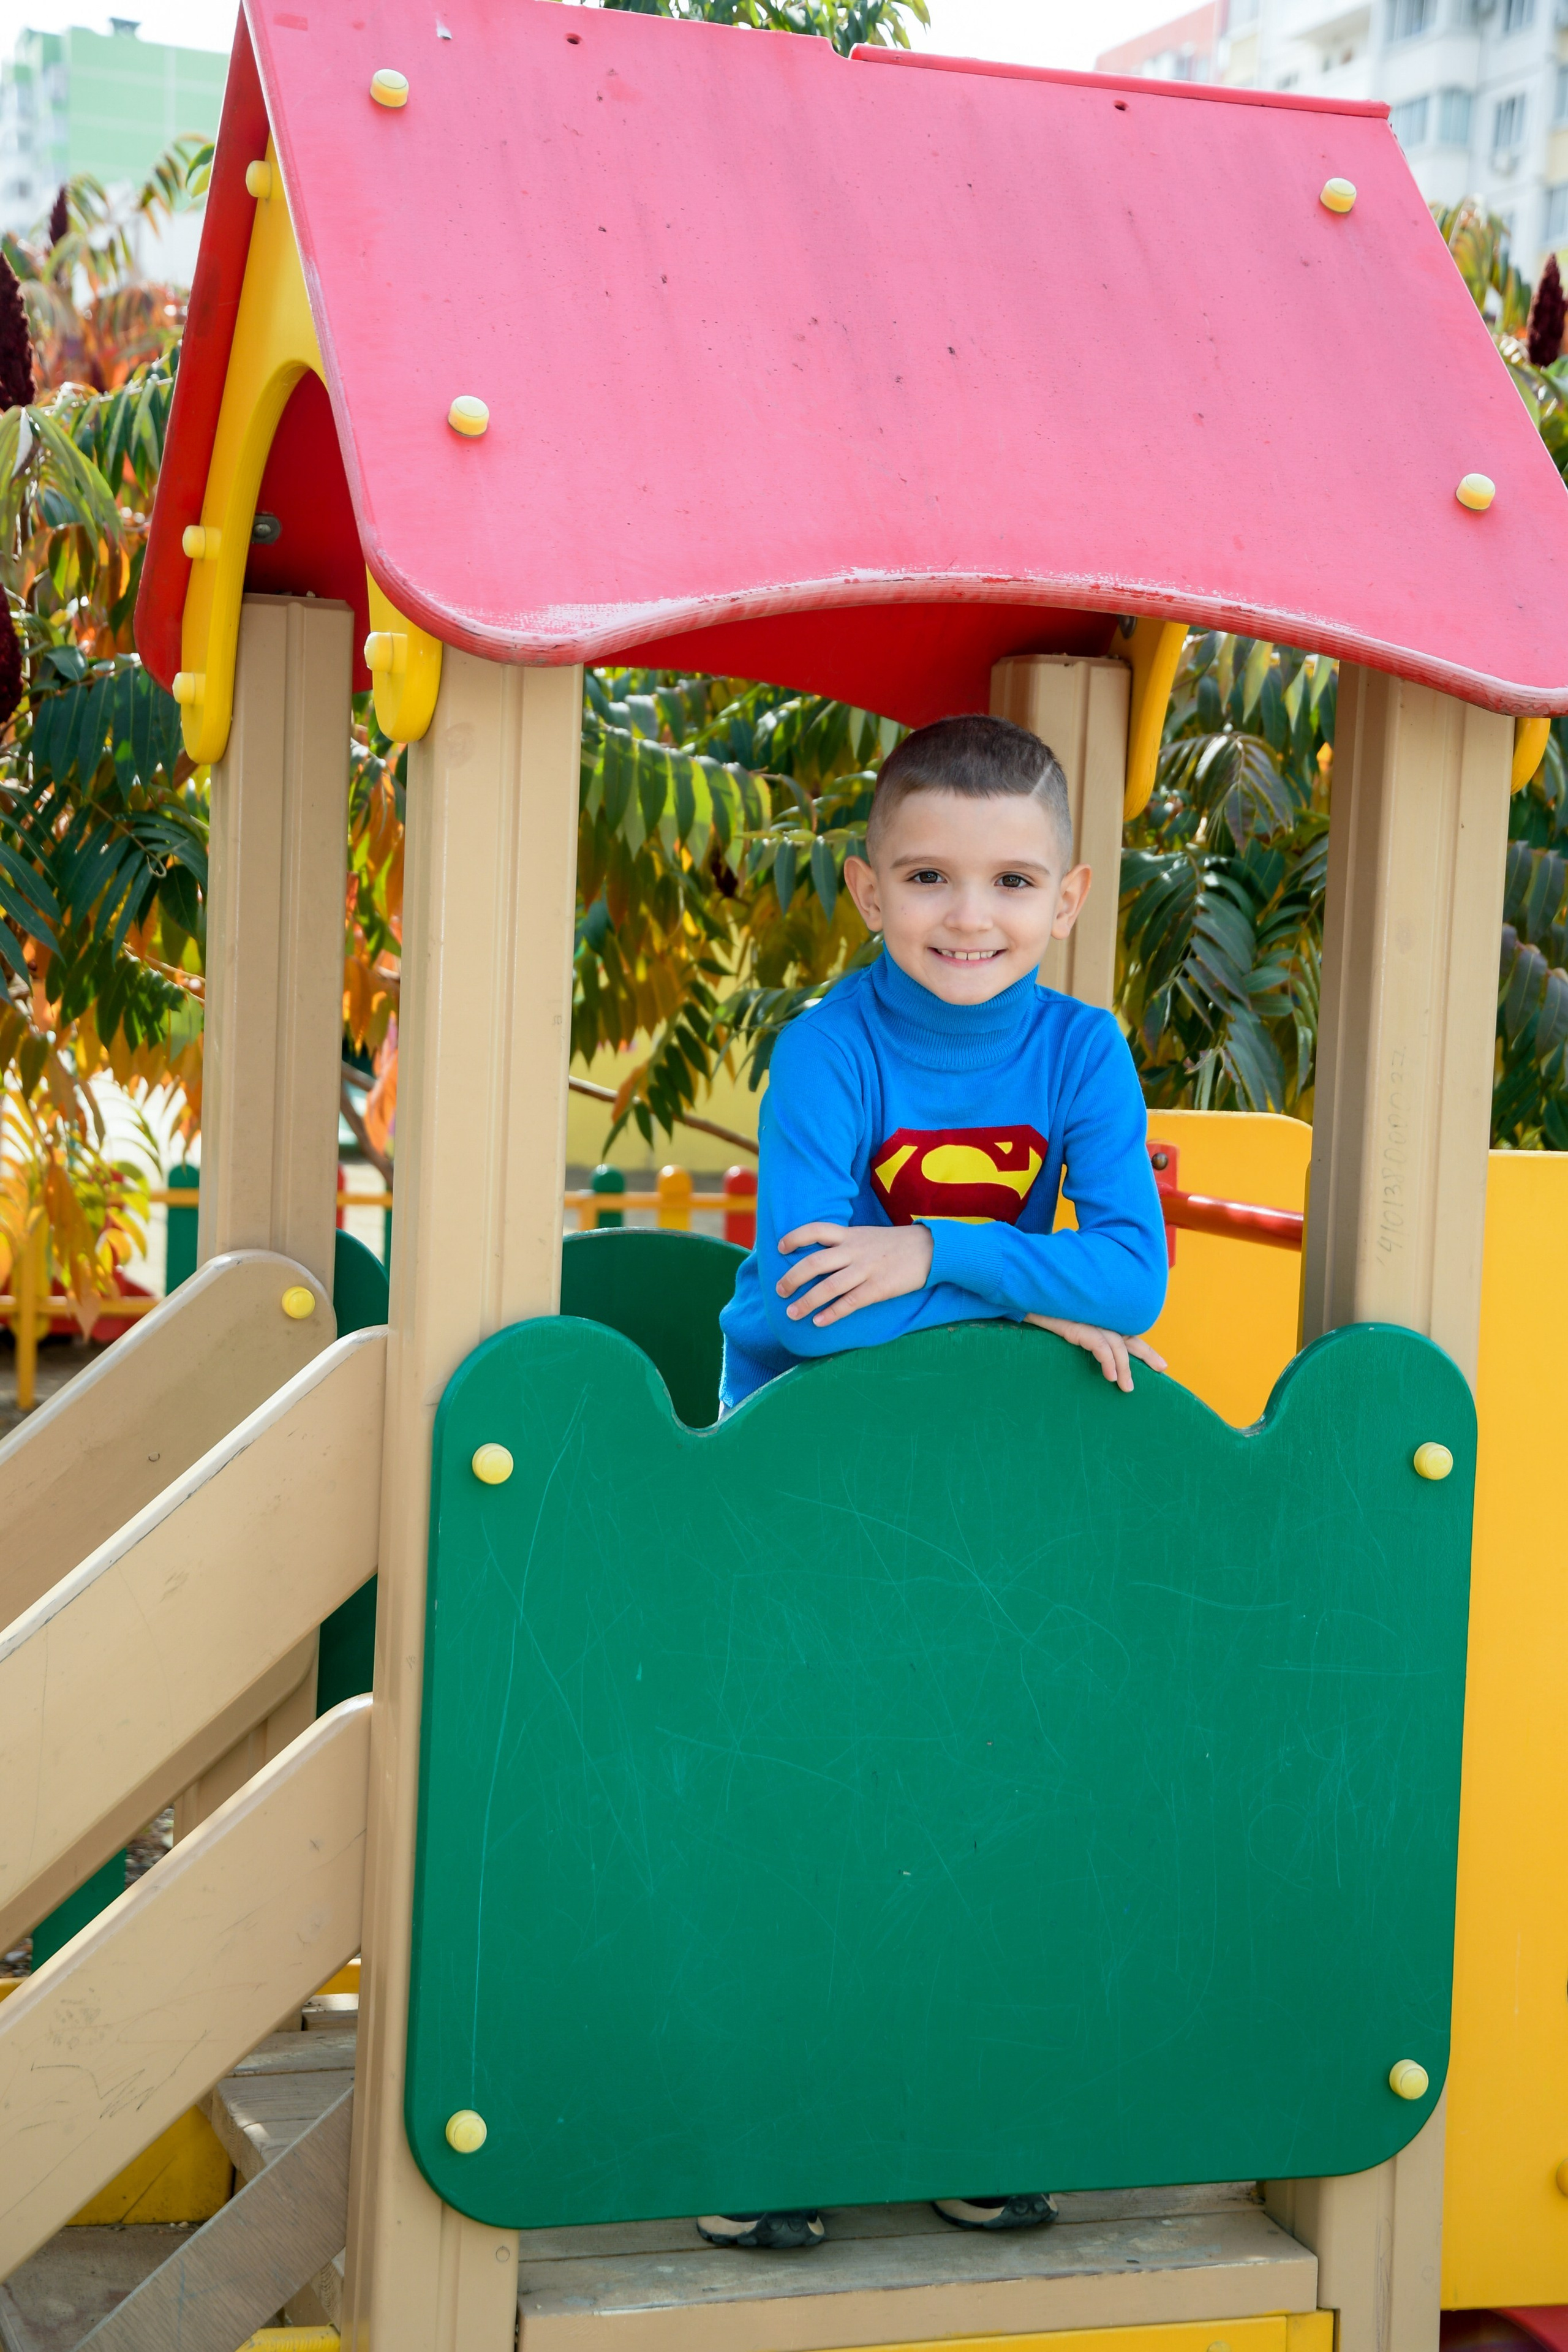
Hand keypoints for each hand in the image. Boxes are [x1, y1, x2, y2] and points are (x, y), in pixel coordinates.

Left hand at [776, 1221, 932, 1326]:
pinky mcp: (878, 1288)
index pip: (816, 1230)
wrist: (930, 1249)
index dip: (795, 1238)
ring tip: (792, 1314)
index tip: (780, 1248)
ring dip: (806, 1301)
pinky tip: (819, 1322)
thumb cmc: (895, 1245)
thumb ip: (845, 1244)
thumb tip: (820, 1257)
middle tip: (780, 1291)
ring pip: (828, 1286)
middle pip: (814, 1262)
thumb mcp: (867, 1236)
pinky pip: (849, 1302)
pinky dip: (831, 1313)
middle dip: (792, 1278)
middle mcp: (854, 1251)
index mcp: (850, 1235)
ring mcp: (866, 1270)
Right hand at [1024, 1315, 1167, 1394]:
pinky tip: (1111, 1377)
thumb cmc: (1042, 1315)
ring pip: (1116, 1346)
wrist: (1023, 1301)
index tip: (1160, 1365)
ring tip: (1126, 1388)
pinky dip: (1108, 1362)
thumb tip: (1094, 1361)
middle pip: (1129, 1337)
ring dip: (1124, 1368)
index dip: (1143, 1349)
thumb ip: (1083, 1338)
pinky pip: (1099, 1345)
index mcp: (1098, 1319)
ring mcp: (1089, 1320)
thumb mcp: (1067, 1329)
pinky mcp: (1078, 1326)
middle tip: (1162, 1369)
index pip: (1126, 1334)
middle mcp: (1097, 1318)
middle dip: (1147, 1354)